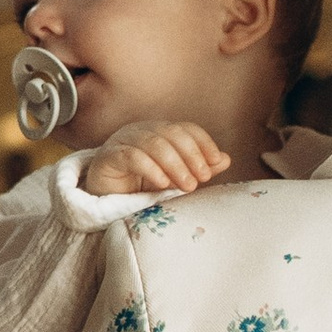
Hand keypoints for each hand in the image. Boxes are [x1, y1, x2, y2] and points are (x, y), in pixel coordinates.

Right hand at [80, 119, 227, 197]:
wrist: (105, 203)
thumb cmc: (140, 189)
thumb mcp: (175, 179)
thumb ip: (198, 169)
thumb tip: (225, 159)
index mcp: (159, 132)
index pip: (185, 128)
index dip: (203, 143)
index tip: (216, 162)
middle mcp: (141, 131)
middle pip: (171, 134)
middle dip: (191, 156)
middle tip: (202, 179)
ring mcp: (123, 141)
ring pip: (154, 144)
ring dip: (175, 165)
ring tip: (187, 186)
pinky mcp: (108, 157)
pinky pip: (132, 156)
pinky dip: (151, 169)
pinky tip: (162, 183)